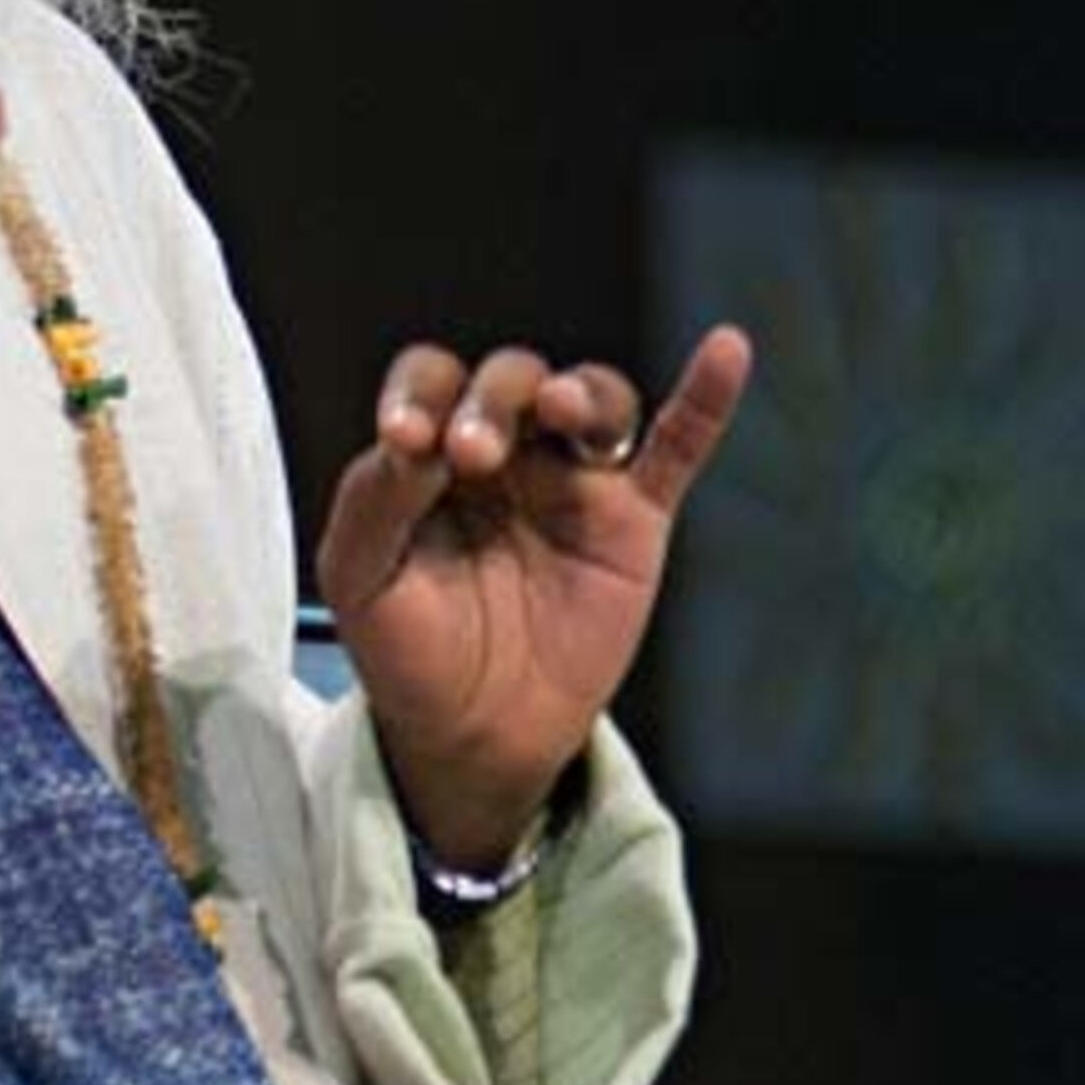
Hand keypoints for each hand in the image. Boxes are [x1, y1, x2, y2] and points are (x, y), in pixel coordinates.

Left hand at [314, 324, 751, 863]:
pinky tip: (725, 350)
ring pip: (589, 399)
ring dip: (576, 393)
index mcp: (431, 449)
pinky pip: (676, 449)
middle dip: (491, 402)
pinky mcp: (633, 522)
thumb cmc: (408, 646)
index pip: (429, 380)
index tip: (405, 437)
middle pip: (509, 379)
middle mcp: (504, 448)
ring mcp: (571, 481)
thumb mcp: (359, 575)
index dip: (417, 394)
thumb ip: (373, 499)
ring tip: (558, 409)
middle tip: (471, 454)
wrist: (471, 734)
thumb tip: (409, 438)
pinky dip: (703, 400)